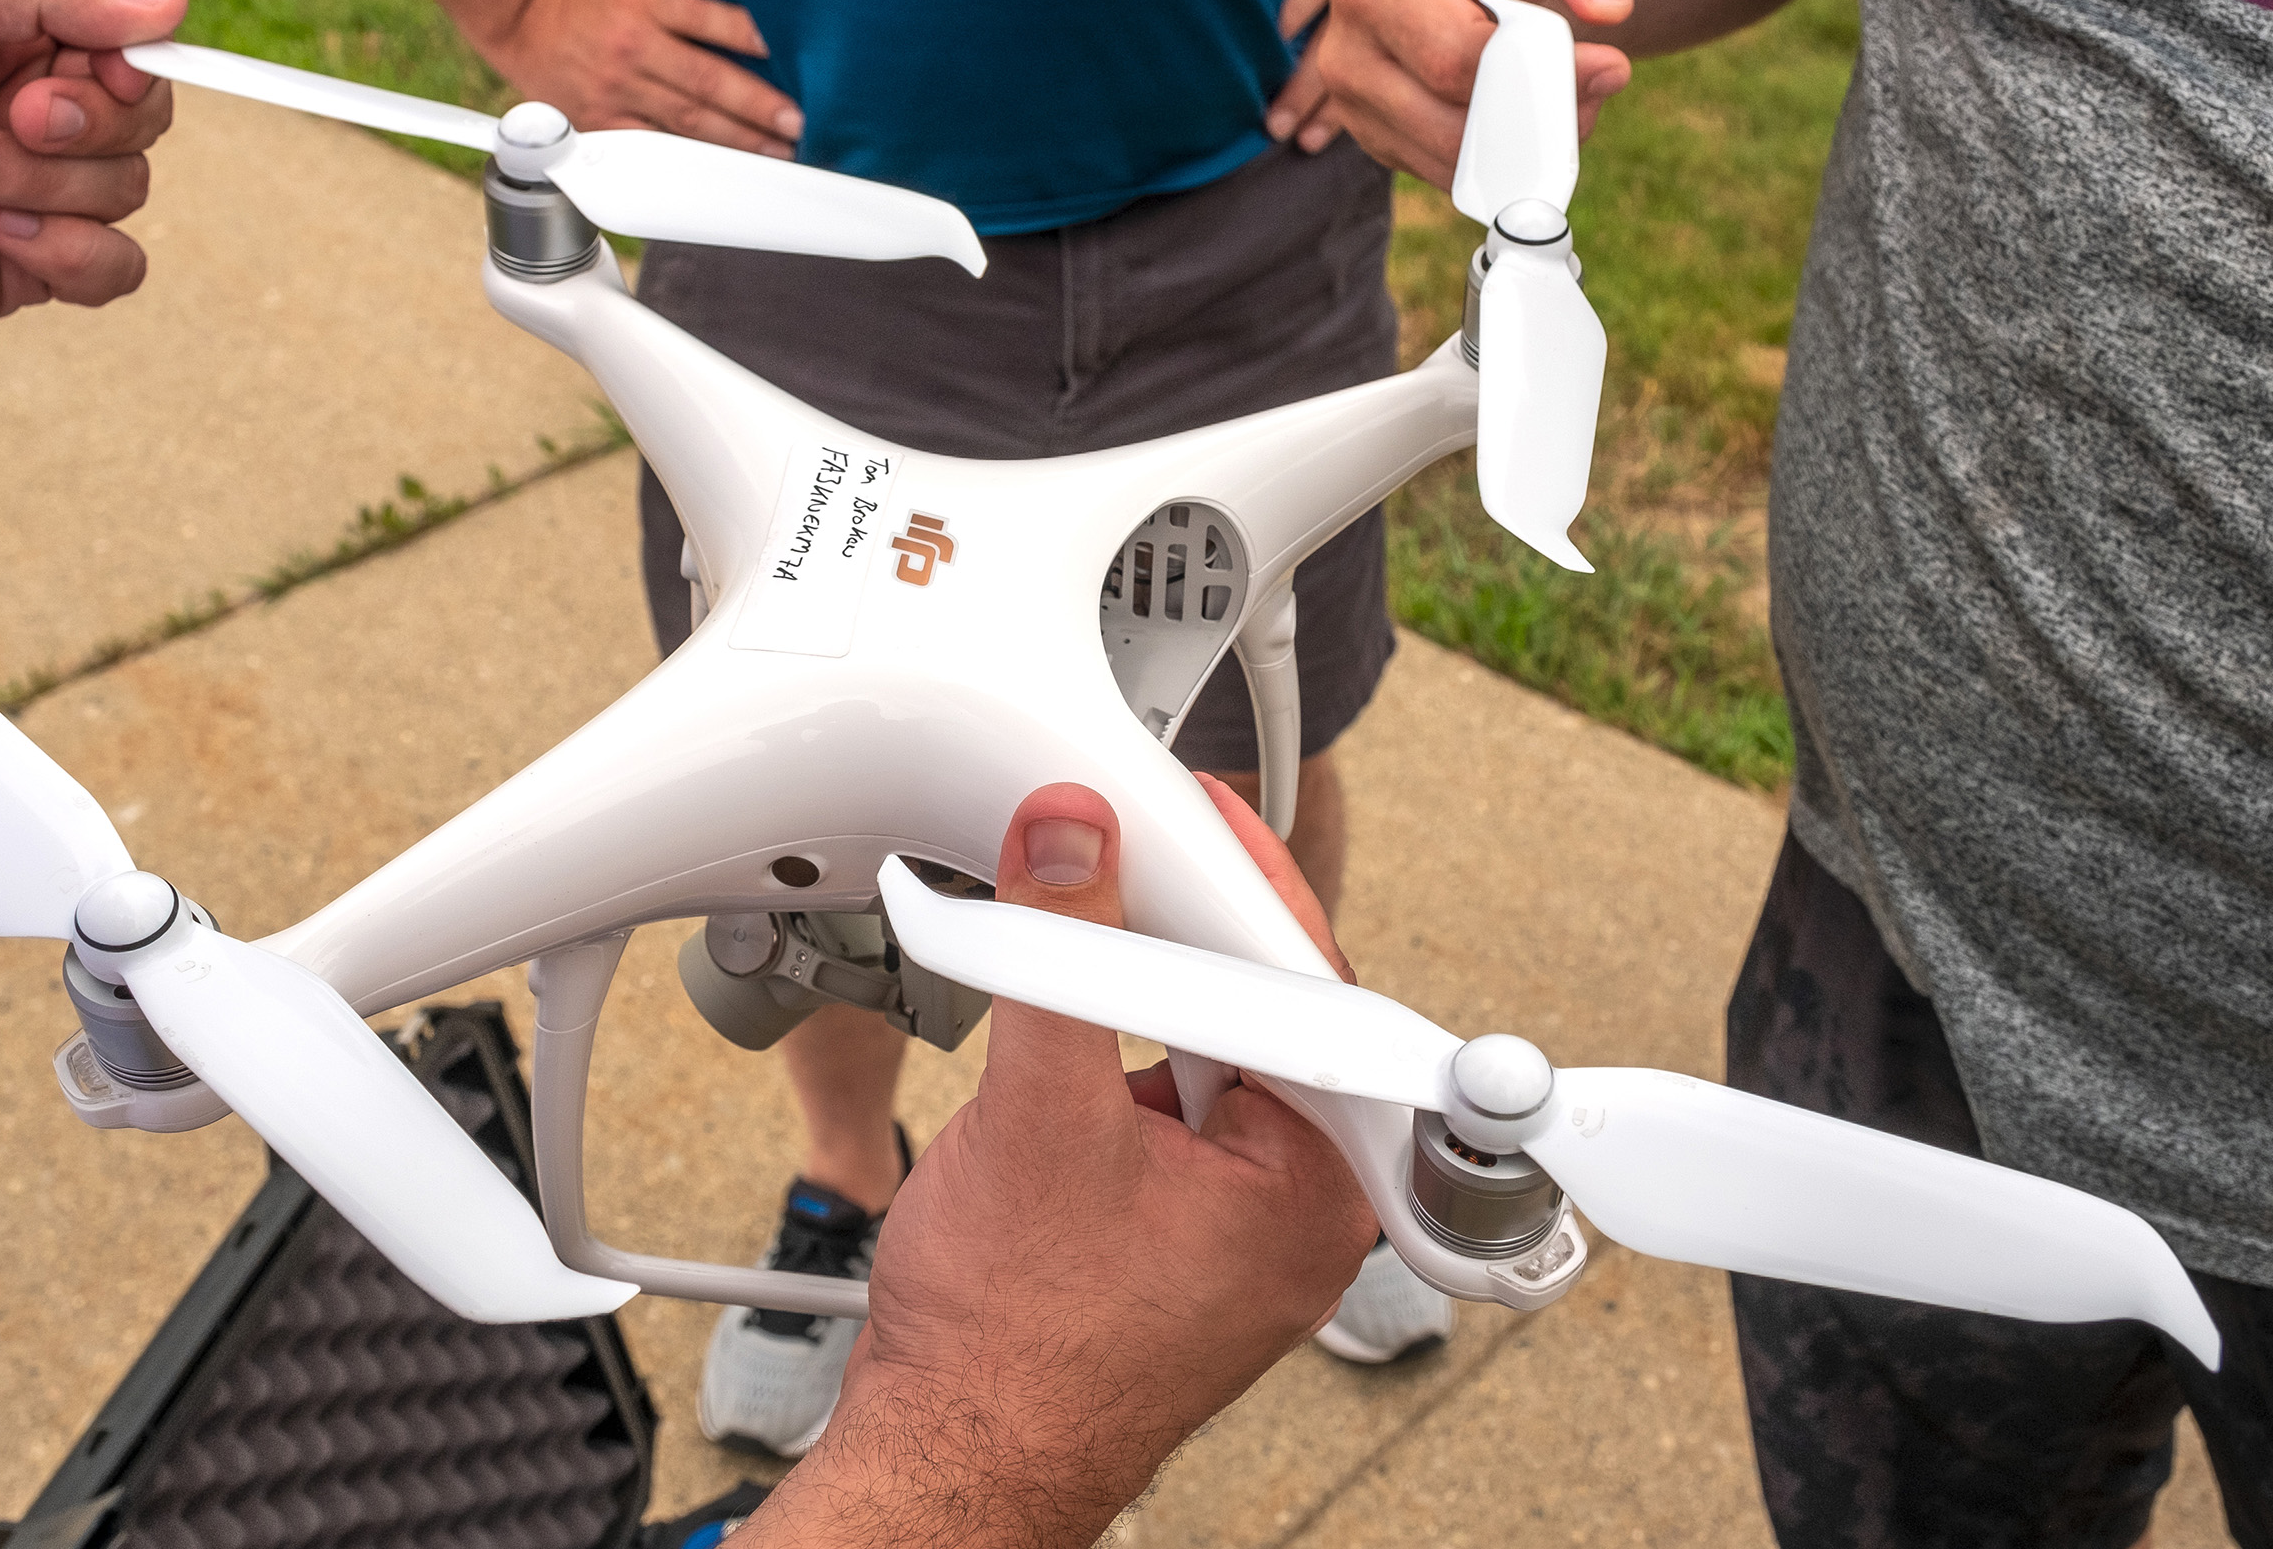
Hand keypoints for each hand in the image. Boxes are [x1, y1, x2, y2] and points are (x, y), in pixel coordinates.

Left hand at [0, 0, 185, 375]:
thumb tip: (173, 4)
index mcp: (12, 23)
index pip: (134, 30)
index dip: (135, 56)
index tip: (91, 64)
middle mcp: (31, 102)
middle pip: (146, 113)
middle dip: (85, 122)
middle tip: (9, 115)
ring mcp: (33, 187)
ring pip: (128, 190)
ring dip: (43, 185)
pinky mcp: (24, 264)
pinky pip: (116, 270)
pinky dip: (74, 255)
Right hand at [481, 0, 802, 155]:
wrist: (527, 23)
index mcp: (643, 0)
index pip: (704, 17)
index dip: (745, 33)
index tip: (785, 49)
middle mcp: (631, 46)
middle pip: (702, 81)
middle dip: (756, 104)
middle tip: (798, 121)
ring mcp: (617, 89)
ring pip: (686, 122)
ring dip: (739, 140)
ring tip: (782, 150)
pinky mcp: (604, 123)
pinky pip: (655, 149)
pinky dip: (693, 163)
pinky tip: (729, 170)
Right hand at [745, 778, 1376, 1547]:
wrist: (951, 1457)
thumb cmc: (1011, 1346)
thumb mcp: (1036, 1114)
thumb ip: (1061, 955)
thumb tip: (1072, 839)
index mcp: (1321, 1181)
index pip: (1307, 984)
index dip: (1240, 884)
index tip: (1191, 815)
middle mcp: (1311, 1206)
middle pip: (1263, 1012)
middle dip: (1179, 943)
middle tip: (1115, 868)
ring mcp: (1254, 1225)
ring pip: (1217, 1056)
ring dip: (1141, 1005)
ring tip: (1076, 968)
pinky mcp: (1196, 1235)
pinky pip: (1185, 1109)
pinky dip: (1125, 1065)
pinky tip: (1064, 1056)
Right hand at [1316, 0, 1638, 187]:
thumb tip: (1611, 7)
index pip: (1454, 61)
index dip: (1539, 75)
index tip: (1610, 62)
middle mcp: (1347, 49)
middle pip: (1453, 127)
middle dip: (1542, 117)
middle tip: (1603, 80)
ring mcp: (1355, 102)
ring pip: (1453, 164)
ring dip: (1530, 146)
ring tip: (1572, 91)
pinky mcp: (1378, 134)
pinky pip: (1449, 175)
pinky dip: (1504, 159)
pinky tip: (1533, 109)